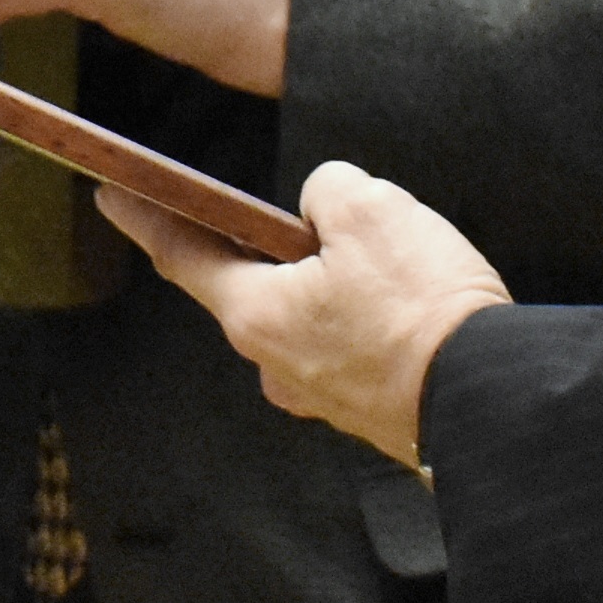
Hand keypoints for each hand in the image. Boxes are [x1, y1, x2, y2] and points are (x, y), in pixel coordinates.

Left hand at [102, 161, 510, 467]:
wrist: (491, 403)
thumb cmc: (421, 305)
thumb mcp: (368, 207)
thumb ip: (327, 192)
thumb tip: (325, 212)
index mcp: (255, 314)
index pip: (182, 254)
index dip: (145, 218)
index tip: (110, 196)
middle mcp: (275, 364)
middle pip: (254, 285)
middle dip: (279, 246)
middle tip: (318, 216)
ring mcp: (320, 395)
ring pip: (310, 315)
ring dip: (332, 282)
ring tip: (393, 256)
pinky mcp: (366, 410)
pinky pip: (351, 344)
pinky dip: (368, 316)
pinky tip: (411, 299)